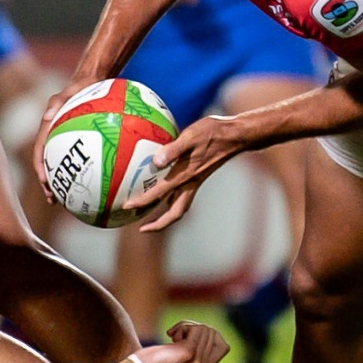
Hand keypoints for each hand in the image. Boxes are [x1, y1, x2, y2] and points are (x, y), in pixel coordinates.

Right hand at [33, 75, 99, 198]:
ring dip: (64, 183)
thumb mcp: (69, 91)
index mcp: (48, 128)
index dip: (40, 168)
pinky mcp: (82, 142)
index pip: (39, 151)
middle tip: (53, 199)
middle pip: (48, 165)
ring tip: (70, 201)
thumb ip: (58, 102)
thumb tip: (47, 116)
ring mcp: (68, 142)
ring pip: (64, 166)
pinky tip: (99, 185)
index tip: (44, 182)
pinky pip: (83, 160)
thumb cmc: (81, 85)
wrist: (94, 81)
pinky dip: (86, 172)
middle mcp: (56, 138)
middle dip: (48, 184)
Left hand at [131, 114, 246, 232]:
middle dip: (158, 224)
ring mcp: (196, 182)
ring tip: (150, 218)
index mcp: (185, 175)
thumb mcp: (191, 136)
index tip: (126, 207)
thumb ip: (173, 149)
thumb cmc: (213, 132)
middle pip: (174, 213)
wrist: (236, 135)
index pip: (160, 193)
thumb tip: (156, 162)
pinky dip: (171, 201)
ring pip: (179, 207)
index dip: (142, 202)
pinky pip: (183, 196)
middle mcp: (190, 183)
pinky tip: (165, 193)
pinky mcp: (199, 177)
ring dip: (165, 216)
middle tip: (141, 229)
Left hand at [140, 320, 229, 362]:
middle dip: (195, 327)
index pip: (224, 346)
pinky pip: (195, 329)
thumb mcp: (177, 360)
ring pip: (204, 329)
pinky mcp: (188, 354)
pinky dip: (182, 326)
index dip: (210, 335)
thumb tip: (203, 330)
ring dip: (186, 326)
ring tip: (172, 337)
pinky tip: (170, 336)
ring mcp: (197, 362)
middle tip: (177, 335)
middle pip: (213, 333)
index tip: (190, 337)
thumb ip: (192, 351)